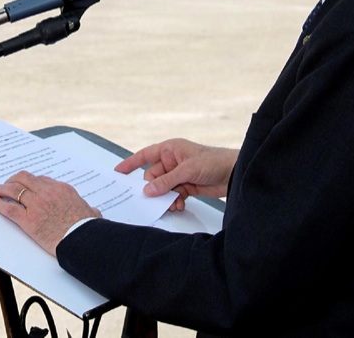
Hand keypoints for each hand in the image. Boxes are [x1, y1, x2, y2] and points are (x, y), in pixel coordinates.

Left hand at [0, 172, 99, 256]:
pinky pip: (8, 208)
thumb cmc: (87, 229)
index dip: (30, 182)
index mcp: (62, 189)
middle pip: (24, 178)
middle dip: (13, 180)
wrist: (82, 241)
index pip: (41, 180)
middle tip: (7, 185)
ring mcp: (37, 205)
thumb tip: (94, 212)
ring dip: (1, 189)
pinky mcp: (28, 220)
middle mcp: (47, 193)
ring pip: (13, 190)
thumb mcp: (91, 214)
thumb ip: (90, 210)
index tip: (25, 184)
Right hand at [115, 139, 237, 210]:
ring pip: (163, 188)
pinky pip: (173, 195)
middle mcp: (172, 161)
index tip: (118, 172)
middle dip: (154, 189)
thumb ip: (166, 181)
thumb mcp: (187, 170)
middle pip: (153, 177)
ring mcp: (179, 174)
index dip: (130, 163)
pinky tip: (180, 204)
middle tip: (155, 198)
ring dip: (165, 197)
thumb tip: (148, 190)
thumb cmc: (215, 160)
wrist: (235, 173)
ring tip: (173, 203)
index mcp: (170, 149)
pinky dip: (174, 201)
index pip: (144, 155)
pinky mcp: (187, 186)